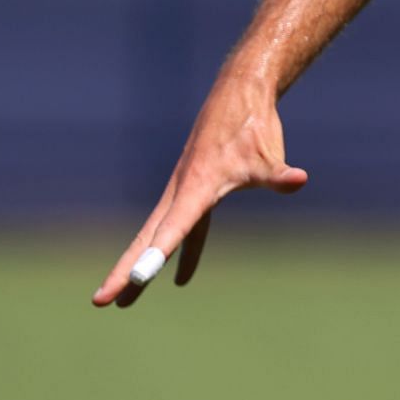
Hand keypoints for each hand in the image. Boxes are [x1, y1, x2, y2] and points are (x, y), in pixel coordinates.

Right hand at [92, 81, 307, 308]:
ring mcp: (185, 193)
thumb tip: (298, 179)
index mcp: (197, 188)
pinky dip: (180, 253)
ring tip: (123, 303)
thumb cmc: (252, 127)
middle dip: (124, 271)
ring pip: (156, 236)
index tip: (136, 281)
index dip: (156, 257)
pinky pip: (182, 230)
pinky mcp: (196, 192)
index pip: (173, 231)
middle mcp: (182, 193)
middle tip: (100, 302)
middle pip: (147, 239)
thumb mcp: (268, 155)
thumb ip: (279, 175)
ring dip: (139, 267)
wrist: (239, 95)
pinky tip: (181, 279)